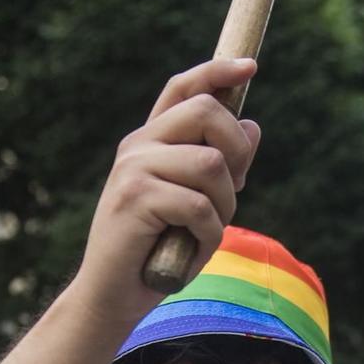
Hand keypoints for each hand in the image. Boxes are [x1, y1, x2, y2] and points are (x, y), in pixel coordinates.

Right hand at [65, 58, 263, 329]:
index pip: (184, 88)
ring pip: (211, 165)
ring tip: (204, 233)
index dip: (217, 71)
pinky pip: (200, 206)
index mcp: (150, 142)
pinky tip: (190, 251)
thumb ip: (219, 167)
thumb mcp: (196, 205)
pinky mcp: (136, 198)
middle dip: (237, 151)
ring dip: (225, 206)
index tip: (250, 67)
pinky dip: (209, 236)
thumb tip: (251, 125)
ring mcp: (134, 169)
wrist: (112, 297)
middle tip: (233, 191)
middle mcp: (138, 146)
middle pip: (207, 113)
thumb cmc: (156, 254)